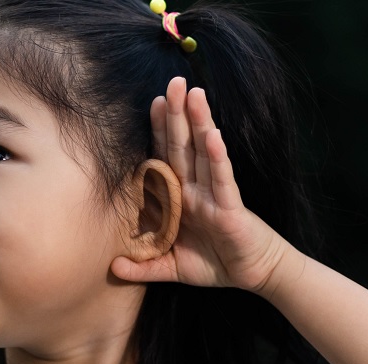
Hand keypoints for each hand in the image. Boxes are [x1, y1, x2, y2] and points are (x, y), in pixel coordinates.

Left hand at [111, 77, 296, 293]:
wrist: (254, 276)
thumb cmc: (215, 264)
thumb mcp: (172, 267)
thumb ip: (144, 266)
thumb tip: (113, 267)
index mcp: (181, 197)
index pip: (167, 157)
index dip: (160, 130)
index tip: (153, 103)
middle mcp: (196, 189)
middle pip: (183, 145)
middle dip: (177, 114)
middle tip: (173, 82)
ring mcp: (213, 195)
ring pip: (203, 153)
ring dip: (199, 123)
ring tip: (194, 94)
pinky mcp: (230, 208)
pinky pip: (222, 179)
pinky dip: (217, 157)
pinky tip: (213, 135)